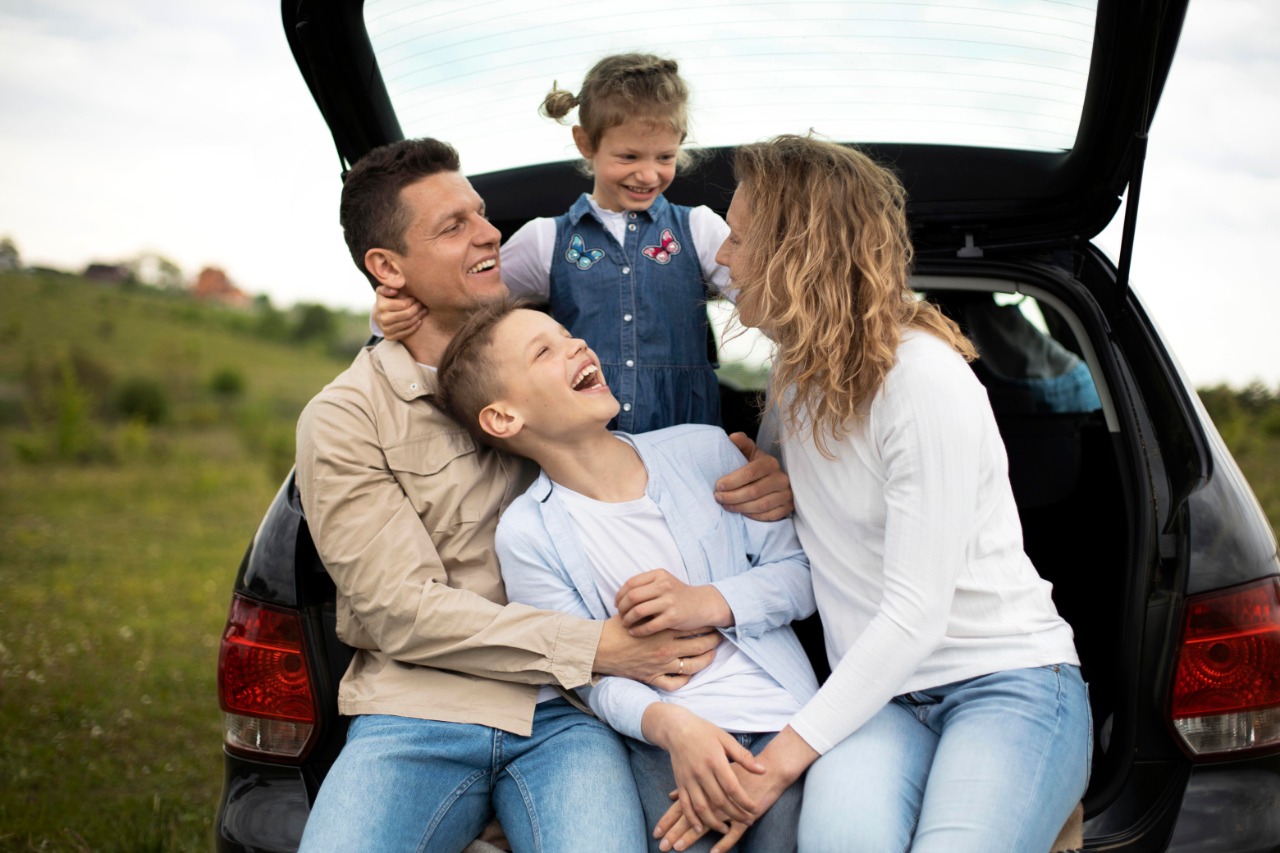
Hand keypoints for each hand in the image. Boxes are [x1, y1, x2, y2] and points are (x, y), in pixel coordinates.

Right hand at [374, 284, 425, 340]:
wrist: (377, 316)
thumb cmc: (384, 300)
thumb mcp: (383, 291)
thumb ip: (387, 287)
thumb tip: (395, 291)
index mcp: (382, 306)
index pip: (404, 305)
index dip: (412, 301)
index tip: (415, 298)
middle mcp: (383, 319)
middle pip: (407, 315)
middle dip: (417, 309)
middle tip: (422, 305)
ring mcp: (386, 329)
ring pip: (408, 323)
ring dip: (419, 317)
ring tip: (424, 311)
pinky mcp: (389, 337)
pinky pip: (407, 332)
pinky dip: (415, 326)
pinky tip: (419, 320)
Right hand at [593, 615, 720, 685]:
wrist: (599, 648)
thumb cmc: (616, 628)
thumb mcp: (638, 612)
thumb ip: (655, 611)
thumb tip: (667, 604)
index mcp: (663, 629)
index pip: (693, 627)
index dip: (706, 625)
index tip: (712, 622)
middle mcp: (666, 648)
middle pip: (699, 645)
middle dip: (713, 641)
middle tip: (719, 638)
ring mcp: (661, 665)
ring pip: (693, 666)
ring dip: (706, 660)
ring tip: (711, 654)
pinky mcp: (652, 678)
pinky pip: (675, 683)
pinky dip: (684, 679)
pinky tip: (689, 674)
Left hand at [616, 570, 732, 635]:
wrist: (702, 604)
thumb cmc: (678, 595)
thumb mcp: (664, 582)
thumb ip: (645, 585)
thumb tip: (621, 596)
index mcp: (659, 575)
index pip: (631, 583)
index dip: (620, 595)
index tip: (617, 604)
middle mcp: (664, 585)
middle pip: (632, 597)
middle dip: (622, 608)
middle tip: (620, 616)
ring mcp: (669, 601)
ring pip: (638, 611)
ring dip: (628, 620)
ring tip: (626, 624)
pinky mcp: (673, 617)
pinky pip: (649, 625)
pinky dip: (638, 630)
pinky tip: (634, 633)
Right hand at [655, 726, 816, 852]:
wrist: (676, 728)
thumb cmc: (704, 731)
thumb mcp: (726, 738)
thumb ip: (744, 756)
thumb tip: (762, 770)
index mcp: (715, 761)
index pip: (732, 787)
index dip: (744, 801)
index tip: (755, 809)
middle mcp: (701, 772)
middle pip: (719, 800)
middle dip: (735, 814)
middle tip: (748, 821)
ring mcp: (688, 779)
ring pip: (701, 807)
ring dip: (714, 822)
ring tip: (726, 829)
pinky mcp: (680, 783)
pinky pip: (685, 805)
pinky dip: (692, 818)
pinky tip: (700, 828)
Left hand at [714, 433, 792, 521]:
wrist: (773, 480)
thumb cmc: (755, 466)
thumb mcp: (749, 452)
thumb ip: (741, 443)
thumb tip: (732, 437)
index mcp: (770, 463)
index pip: (750, 473)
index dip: (732, 481)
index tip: (718, 486)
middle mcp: (781, 478)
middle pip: (754, 491)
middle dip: (732, 496)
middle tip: (718, 498)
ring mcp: (786, 494)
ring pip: (761, 505)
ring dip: (740, 508)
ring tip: (725, 506)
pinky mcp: (788, 507)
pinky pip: (769, 516)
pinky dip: (753, 516)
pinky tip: (742, 513)